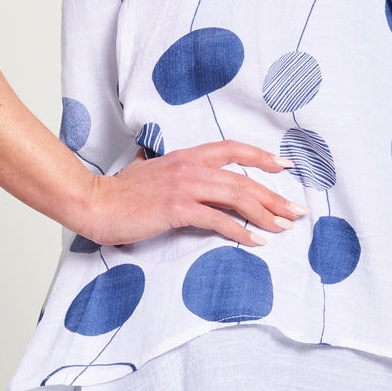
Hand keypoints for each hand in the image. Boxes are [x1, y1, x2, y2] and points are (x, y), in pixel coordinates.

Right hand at [77, 140, 306, 247]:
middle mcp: (190, 167)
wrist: (95, 202)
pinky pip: (217, 220)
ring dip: (264, 213)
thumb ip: (161, 167)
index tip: (284, 166)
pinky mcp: (177, 209)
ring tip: (283, 227)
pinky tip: (255, 241)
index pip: (231, 149)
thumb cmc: (119, 192)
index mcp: (186, 156)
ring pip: (236, 197)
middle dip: (274, 196)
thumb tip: (154, 162)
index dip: (260, 156)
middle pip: (242, 179)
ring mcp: (184, 187)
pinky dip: (240, 231)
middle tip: (296, 211)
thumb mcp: (146, 171)